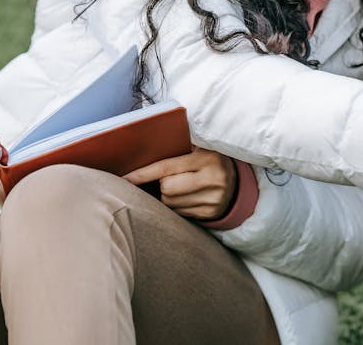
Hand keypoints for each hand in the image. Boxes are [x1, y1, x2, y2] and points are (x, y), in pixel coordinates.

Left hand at [123, 147, 237, 219]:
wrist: (237, 183)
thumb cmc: (210, 161)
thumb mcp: (200, 150)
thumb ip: (178, 151)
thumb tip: (140, 157)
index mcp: (207, 159)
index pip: (166, 167)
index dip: (143, 174)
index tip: (124, 178)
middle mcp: (212, 180)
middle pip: (167, 188)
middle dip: (162, 185)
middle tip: (167, 178)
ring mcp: (212, 199)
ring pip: (170, 203)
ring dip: (167, 196)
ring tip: (178, 187)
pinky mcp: (210, 214)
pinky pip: (179, 213)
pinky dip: (176, 206)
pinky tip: (185, 197)